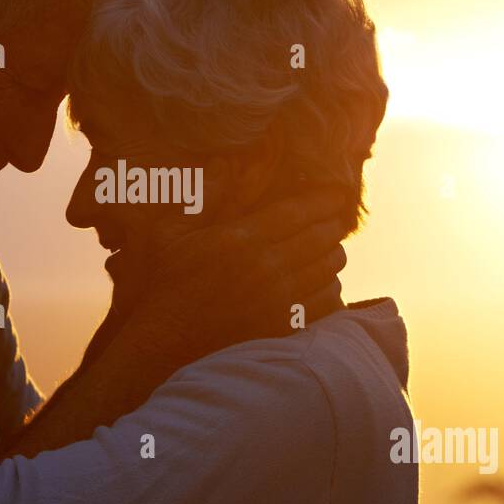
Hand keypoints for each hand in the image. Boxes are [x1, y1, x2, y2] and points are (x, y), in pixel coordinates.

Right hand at [123, 189, 348, 364]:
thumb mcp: (172, 232)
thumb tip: (225, 161)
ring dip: (333, 253)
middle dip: (332, 224)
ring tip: (329, 248)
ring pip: (329, 267)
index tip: (336, 193)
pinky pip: (327, 300)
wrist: (168, 342)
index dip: (323, 199)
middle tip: (334, 219)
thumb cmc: (167, 283)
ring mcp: (279, 298)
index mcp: (242, 238)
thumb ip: (204, 196)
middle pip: (321, 236)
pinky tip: (322, 282)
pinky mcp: (285, 325)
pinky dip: (331, 287)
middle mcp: (267, 266)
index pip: (298, 210)